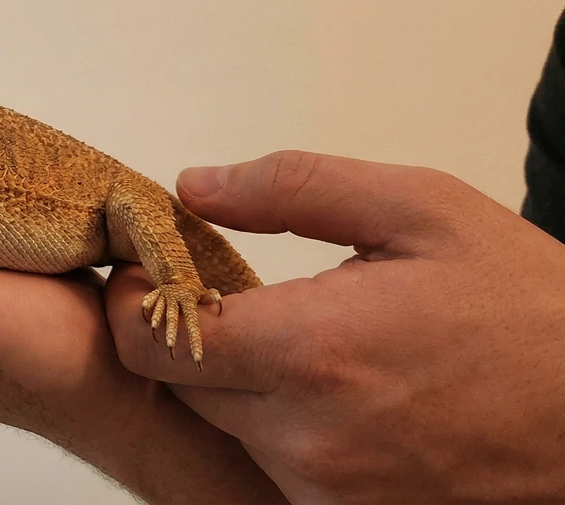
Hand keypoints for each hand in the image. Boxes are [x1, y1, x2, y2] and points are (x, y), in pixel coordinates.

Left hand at [108, 151, 564, 503]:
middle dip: (190, 337)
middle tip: (236, 296)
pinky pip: (274, 465)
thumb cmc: (525, 305)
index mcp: (312, 352)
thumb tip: (191, 186)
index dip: (134, 303)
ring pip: (225, 427)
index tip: (151, 273)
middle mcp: (307, 439)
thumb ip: (291, 188)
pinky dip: (281, 425)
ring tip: (306, 342)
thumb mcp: (418, 208)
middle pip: (181, 386)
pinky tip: (333, 390)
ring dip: (240, 383)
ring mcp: (328, 492)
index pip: (148, 344)